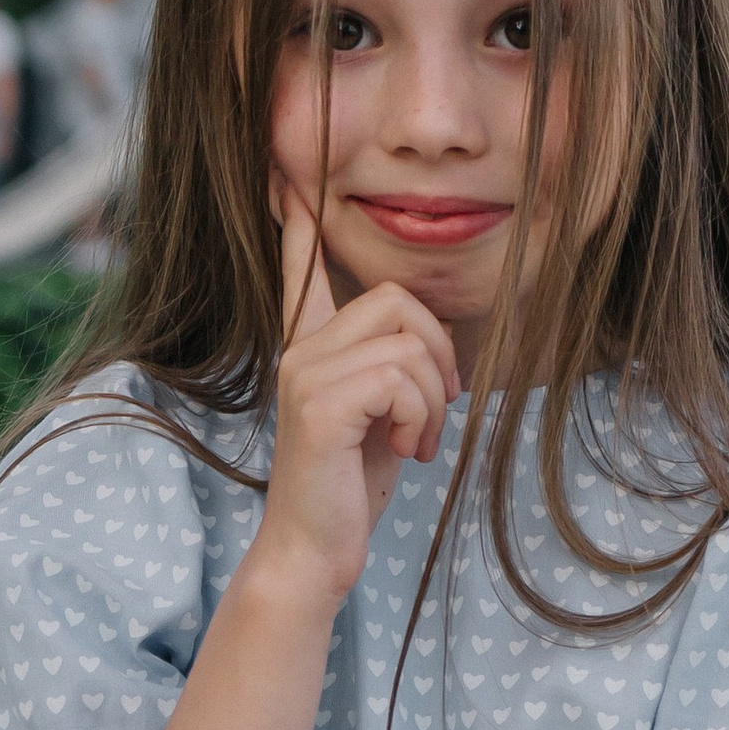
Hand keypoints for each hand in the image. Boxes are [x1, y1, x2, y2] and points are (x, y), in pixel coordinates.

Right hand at [252, 175, 460, 606]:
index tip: (288, 178)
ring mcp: (303, 374)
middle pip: (397, 300)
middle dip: (440, 352)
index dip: (301, 223)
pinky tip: (408, 451)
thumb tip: (426, 336)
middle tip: (436, 407)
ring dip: (435, 398)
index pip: (302, 269)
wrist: (317, 551)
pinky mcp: (318, 405)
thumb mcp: (380, 414)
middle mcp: (299, 350)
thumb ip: (391, 368)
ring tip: (420, 439)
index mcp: (311, 346)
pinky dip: (422, 416)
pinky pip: (401, 379)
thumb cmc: (353, 485)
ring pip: (408, 344)